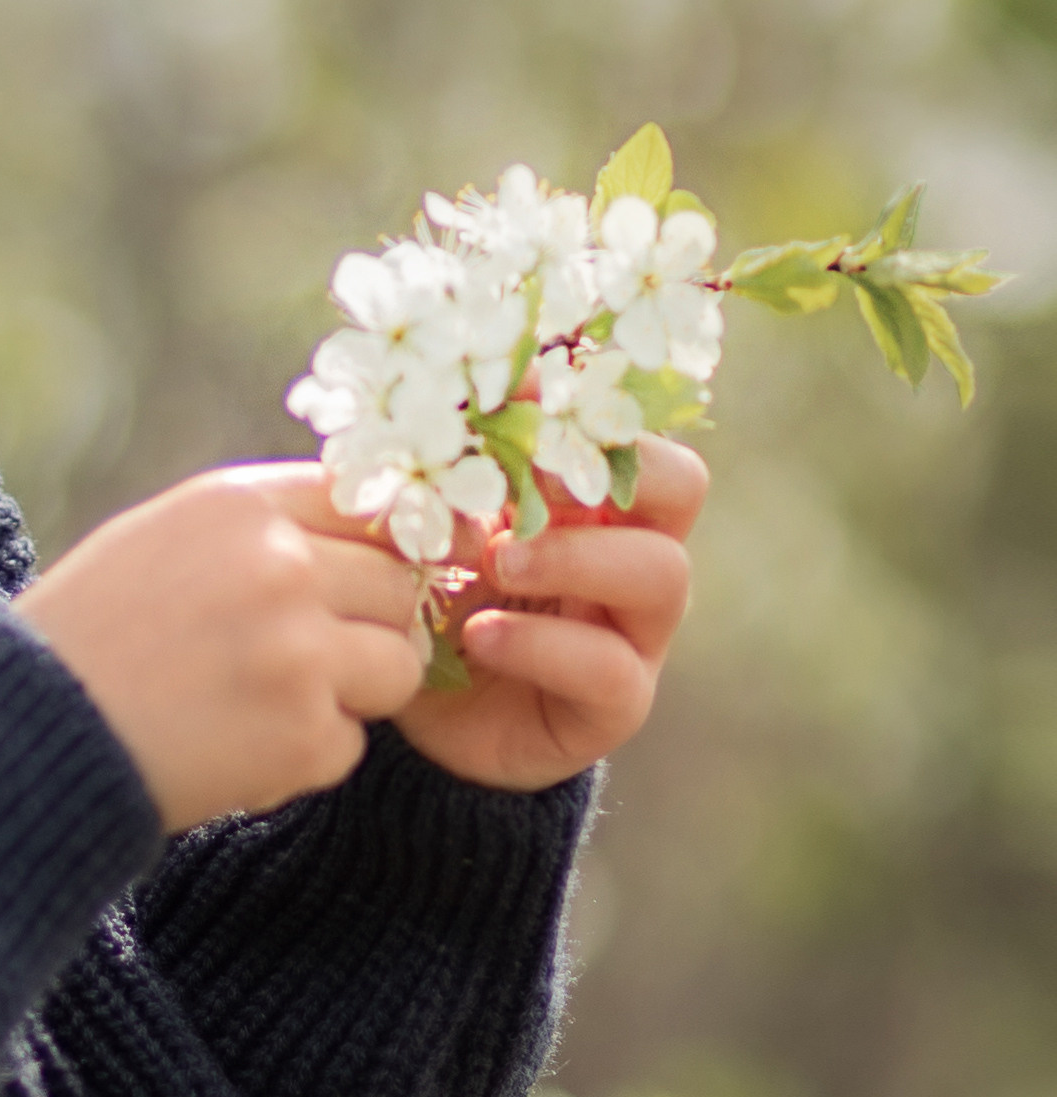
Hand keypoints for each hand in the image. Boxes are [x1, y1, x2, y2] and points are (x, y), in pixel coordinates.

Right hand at [13, 462, 425, 828]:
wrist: (27, 732)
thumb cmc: (89, 634)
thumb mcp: (163, 539)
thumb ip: (261, 529)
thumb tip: (370, 531)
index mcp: (241, 505)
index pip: (369, 504)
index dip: (369, 548)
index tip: (352, 583)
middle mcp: (280, 567)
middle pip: (400, 585)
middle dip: (369, 624)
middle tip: (305, 657)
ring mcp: (298, 653)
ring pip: (398, 665)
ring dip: (353, 693)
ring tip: (271, 702)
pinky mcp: (302, 736)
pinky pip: (351, 743)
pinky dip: (304, 756)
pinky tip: (236, 747)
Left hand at [393, 432, 708, 790]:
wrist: (413, 706)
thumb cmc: (429, 592)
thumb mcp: (430, 520)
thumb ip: (447, 468)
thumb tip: (445, 401)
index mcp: (592, 498)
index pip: (628, 430)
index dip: (581, 404)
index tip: (516, 390)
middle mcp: (629, 554)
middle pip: (683, 485)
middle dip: (612, 471)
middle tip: (530, 480)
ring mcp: (634, 631)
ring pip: (661, 573)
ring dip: (573, 556)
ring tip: (496, 563)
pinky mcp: (615, 704)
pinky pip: (610, 668)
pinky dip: (541, 644)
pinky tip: (480, 637)